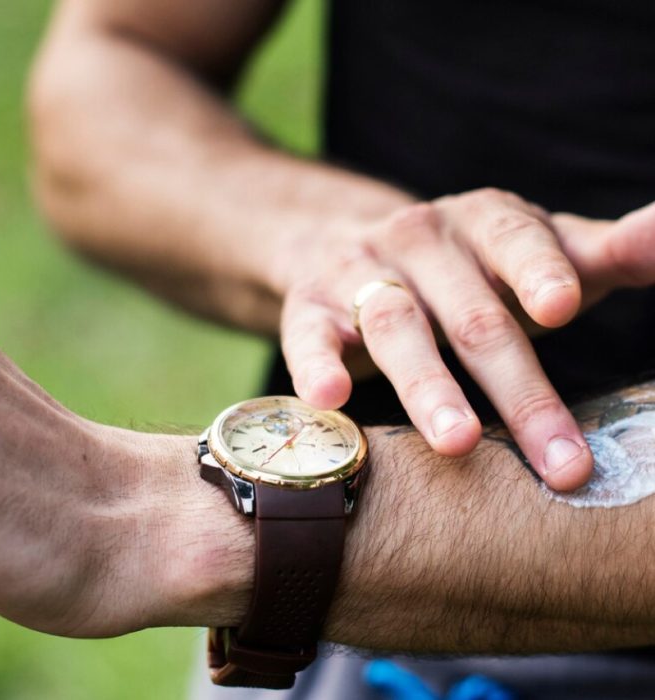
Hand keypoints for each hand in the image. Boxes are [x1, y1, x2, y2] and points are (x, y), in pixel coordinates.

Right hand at [274, 188, 654, 491]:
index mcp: (482, 222)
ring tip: (459, 443)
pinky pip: (308, 338)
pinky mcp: (307, 308)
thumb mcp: (530, 250)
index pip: (514, 239)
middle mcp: (417, 239)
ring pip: (395, 327)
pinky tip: (329, 397)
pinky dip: (316, 365)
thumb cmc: (463, 268)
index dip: (538, 271)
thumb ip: (600, 252)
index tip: (564, 308)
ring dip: (427, 386)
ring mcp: (358, 272)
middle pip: (472, 314)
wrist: (340, 243)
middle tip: (560, 461)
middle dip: (518, 388)